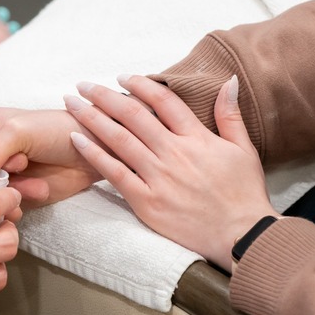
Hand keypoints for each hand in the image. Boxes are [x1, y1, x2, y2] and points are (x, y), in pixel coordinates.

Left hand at [65, 75, 277, 272]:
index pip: (163, 101)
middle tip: (82, 85)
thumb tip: (226, 81)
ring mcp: (158, 177)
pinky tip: (75, 139)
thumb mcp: (243, 150)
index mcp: (197, 138)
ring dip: (91, 117)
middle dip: (103, 96)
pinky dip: (93, 154)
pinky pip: (114, 173)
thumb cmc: (244, 194)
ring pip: (118, 139)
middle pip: (132, 115)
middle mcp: (174, 153)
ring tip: (70, 103)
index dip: (139, 85)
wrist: (242, 237)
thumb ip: (229, 114)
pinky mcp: (146, 201)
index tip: (121, 77)